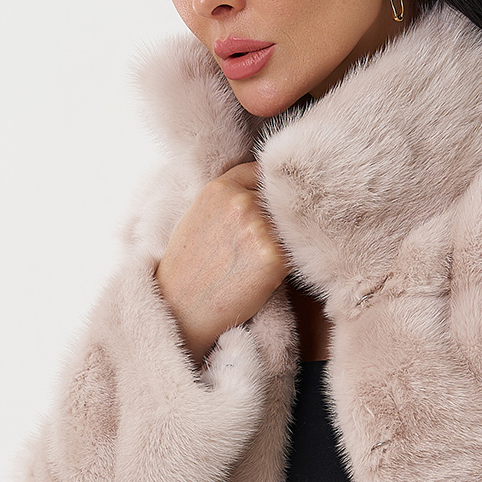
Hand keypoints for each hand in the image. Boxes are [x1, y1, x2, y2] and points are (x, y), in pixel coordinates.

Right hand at [156, 163, 290, 367]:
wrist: (182, 310)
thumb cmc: (188, 268)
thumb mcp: (197, 217)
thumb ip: (227, 199)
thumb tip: (260, 189)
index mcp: (219, 188)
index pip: (260, 171)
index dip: (267, 188)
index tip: (270, 202)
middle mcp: (240, 202)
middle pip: (279, 197)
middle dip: (278, 215)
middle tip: (269, 239)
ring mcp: (259, 228)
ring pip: (291, 224)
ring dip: (288, 239)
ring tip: (267, 259)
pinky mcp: (275, 257)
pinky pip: (299, 250)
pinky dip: (294, 260)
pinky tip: (276, 272)